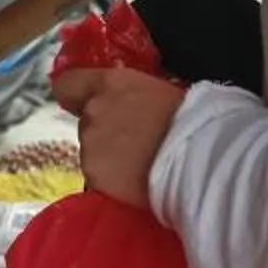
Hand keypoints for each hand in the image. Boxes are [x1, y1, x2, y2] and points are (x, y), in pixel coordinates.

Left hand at [51, 67, 185, 208]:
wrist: (199, 159)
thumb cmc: (193, 119)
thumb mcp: (161, 90)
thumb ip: (132, 94)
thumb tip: (128, 99)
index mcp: (110, 84)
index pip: (67, 84)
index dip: (75, 96)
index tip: (83, 104)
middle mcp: (93, 112)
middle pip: (87, 122)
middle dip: (105, 132)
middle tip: (133, 143)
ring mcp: (91, 147)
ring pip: (93, 152)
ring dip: (109, 157)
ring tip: (139, 166)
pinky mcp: (95, 179)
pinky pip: (100, 179)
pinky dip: (113, 182)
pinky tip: (136, 183)